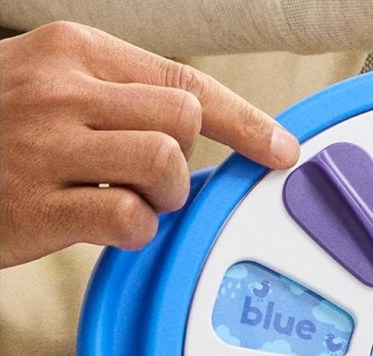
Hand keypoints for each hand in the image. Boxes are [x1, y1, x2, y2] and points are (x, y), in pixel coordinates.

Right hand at [0, 21, 300, 267]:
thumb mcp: (51, 85)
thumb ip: (120, 98)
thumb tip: (199, 128)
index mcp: (73, 51)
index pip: (186, 81)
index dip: (246, 121)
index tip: (281, 147)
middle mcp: (61, 90)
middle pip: (186, 122)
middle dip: (185, 160)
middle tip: (152, 178)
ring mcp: (46, 147)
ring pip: (166, 165)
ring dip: (163, 196)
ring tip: (126, 199)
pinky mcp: (36, 207)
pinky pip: (131, 220)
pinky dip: (134, 231)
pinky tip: (102, 224)